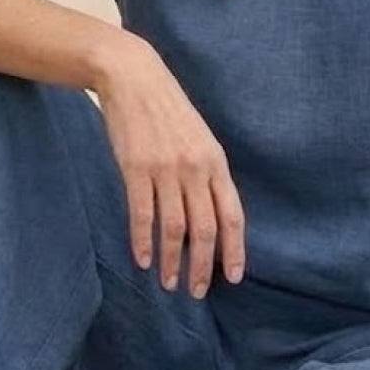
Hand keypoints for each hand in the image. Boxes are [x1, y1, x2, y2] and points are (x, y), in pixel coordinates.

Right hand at [93, 32, 245, 297]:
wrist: (134, 78)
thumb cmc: (168, 110)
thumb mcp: (200, 138)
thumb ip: (207, 173)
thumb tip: (213, 213)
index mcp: (216, 162)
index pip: (232, 215)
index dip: (234, 249)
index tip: (233, 277)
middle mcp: (195, 168)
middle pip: (205, 229)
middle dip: (202, 266)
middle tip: (196, 291)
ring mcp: (165, 169)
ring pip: (174, 228)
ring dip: (172, 261)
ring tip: (169, 282)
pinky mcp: (136, 168)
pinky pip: (142, 214)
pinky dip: (143, 241)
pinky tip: (143, 259)